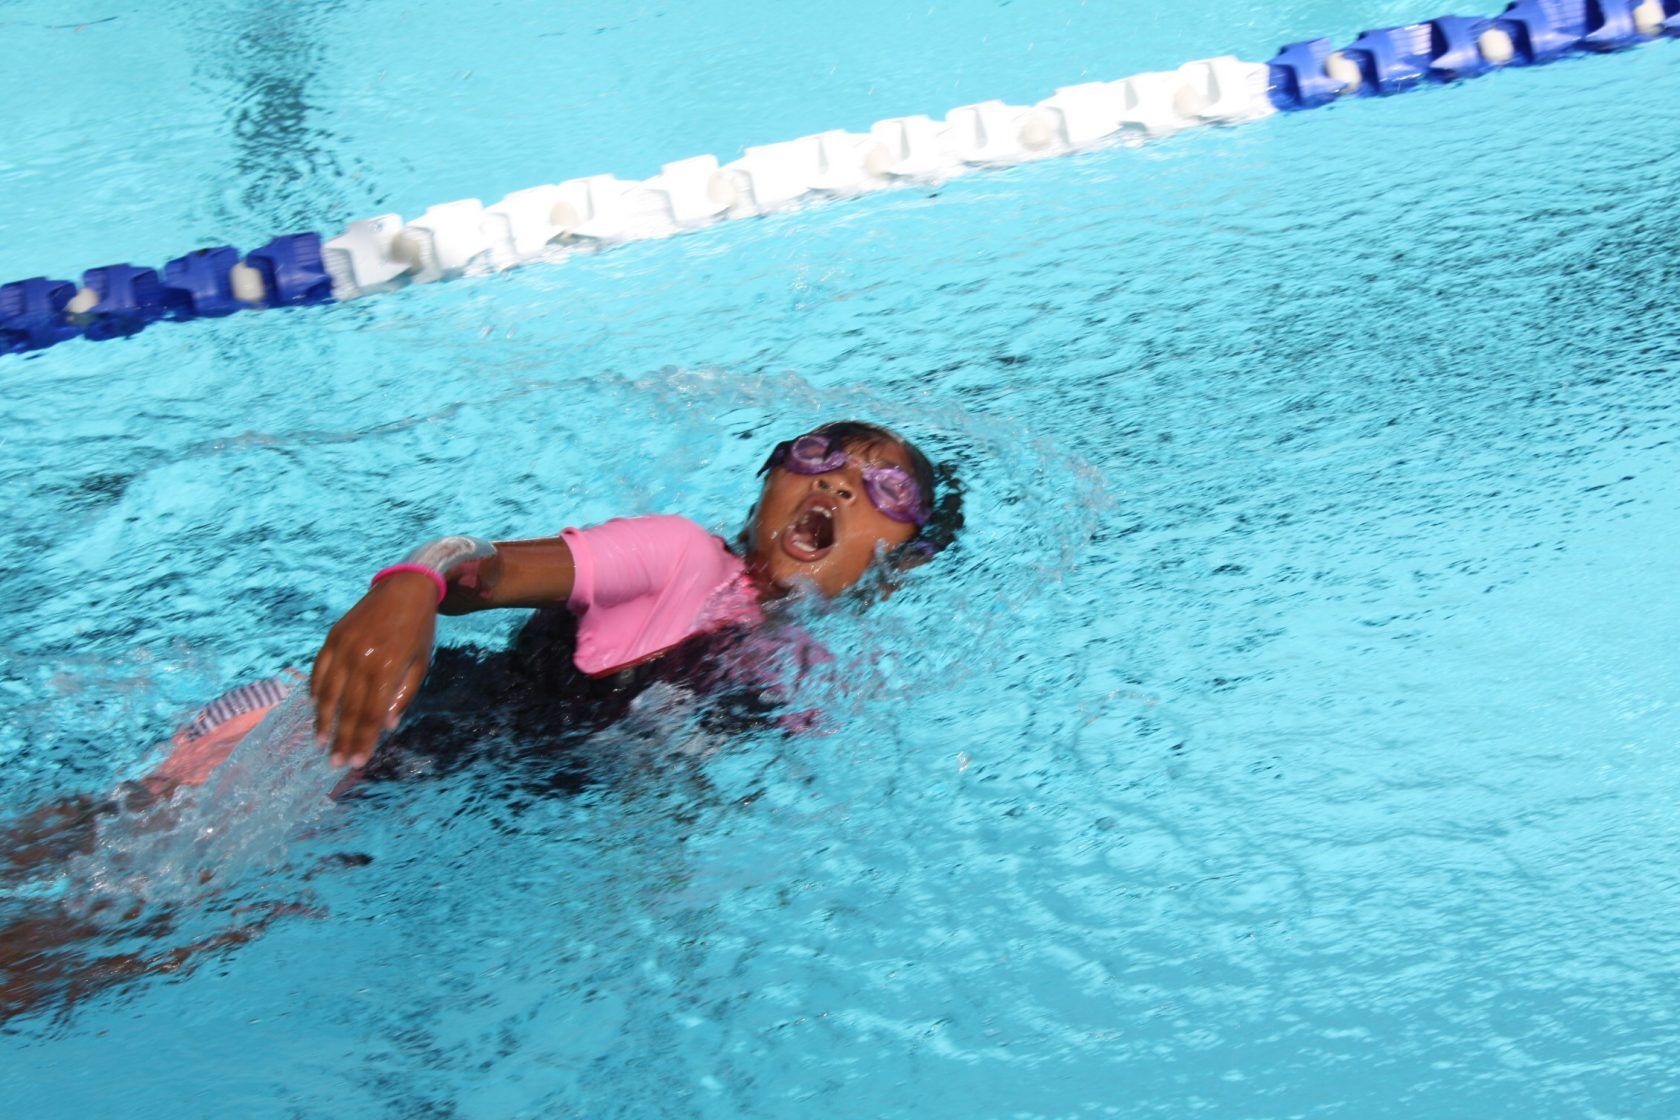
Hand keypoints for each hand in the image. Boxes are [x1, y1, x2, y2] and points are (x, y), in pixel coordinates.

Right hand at [309, 573, 437, 767]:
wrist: (406, 587)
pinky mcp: (333, 637)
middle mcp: (363, 659)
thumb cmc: (419, 629)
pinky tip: (315, 709)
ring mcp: (344, 647)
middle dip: (342, 739)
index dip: (363, 740)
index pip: (372, 714)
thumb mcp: (420, 663)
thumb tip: (388, 726)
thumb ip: (403, 695)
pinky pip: (319, 670)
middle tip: (335, 764)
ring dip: (323, 721)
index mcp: (389, 668)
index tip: (357, 762)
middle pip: (348, 709)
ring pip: (328, 693)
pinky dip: (315, 691)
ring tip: (321, 743)